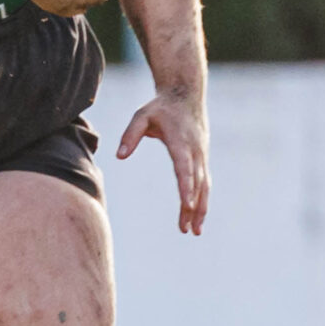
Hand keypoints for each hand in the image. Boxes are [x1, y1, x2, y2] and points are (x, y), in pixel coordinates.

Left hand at [117, 84, 209, 234]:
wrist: (186, 94)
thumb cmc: (161, 107)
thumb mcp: (141, 115)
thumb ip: (130, 135)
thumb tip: (119, 156)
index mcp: (181, 142)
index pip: (185, 168)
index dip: (187, 187)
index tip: (188, 205)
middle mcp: (195, 151)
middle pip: (197, 183)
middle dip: (194, 207)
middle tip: (187, 230)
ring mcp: (201, 155)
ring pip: (204, 186)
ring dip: (201, 209)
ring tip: (194, 231)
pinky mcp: (202, 158)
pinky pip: (205, 182)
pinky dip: (203, 199)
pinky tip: (197, 216)